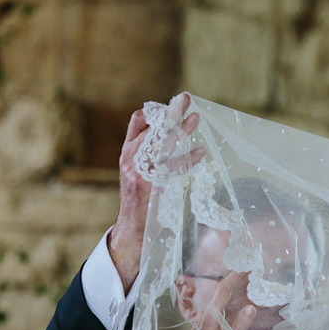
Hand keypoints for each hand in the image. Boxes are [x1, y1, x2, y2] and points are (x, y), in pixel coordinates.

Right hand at [109, 94, 205, 293]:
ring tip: (197, 118)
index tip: (171, 106)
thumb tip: (165, 135)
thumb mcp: (139, 174)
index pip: (137, 121)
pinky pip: (172, 168)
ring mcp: (138, 171)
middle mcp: (130, 158)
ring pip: (162, 144)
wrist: (132, 231)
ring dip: (181, 130)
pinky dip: (188, 159)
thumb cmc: (141, 203)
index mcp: (127, 153)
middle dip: (170, 112)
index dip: (155, 111)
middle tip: (186, 98)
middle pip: (152, 128)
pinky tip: (201, 152)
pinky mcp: (149, 185)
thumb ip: (148, 155)